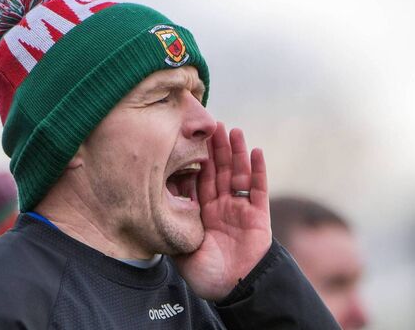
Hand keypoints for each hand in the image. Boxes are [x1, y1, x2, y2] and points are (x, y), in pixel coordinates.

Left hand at [173, 122, 271, 300]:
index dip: (196, 160)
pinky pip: (258, 189)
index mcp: (202, 213)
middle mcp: (220, 207)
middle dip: (216, 149)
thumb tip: (155, 205)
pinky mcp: (258, 214)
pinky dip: (258, 170)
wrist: (232, 289)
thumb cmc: (205, 274)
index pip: (198, 180)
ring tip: (233, 131)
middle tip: (212, 125)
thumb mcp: (179, 248)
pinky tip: (256, 151)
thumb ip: (171, 226)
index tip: (190, 139)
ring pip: (238, 174)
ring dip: (236, 153)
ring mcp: (240, 209)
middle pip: (219, 171)